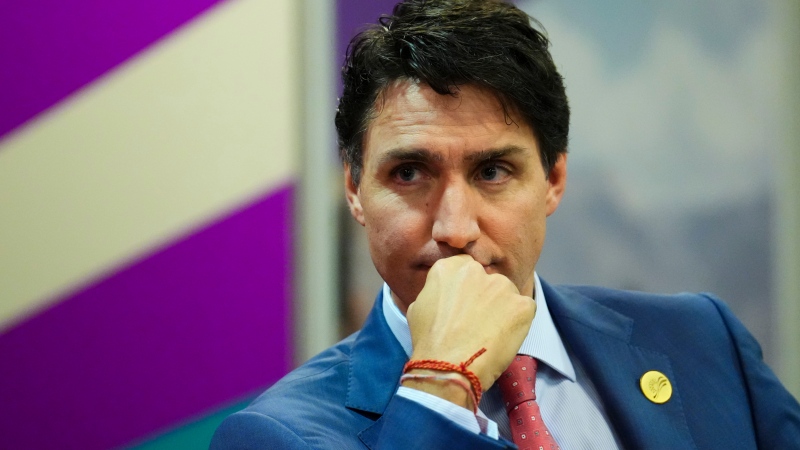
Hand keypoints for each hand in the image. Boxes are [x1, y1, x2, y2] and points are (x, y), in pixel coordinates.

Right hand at [402, 254, 535, 407]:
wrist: (447, 367)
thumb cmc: (429, 342)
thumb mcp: (418, 306)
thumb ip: (437, 291)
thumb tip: (444, 294)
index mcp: (449, 268)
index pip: (466, 269)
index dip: (468, 289)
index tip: (466, 305)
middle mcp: (476, 270)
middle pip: (489, 280)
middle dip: (486, 297)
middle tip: (478, 322)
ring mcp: (501, 286)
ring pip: (508, 294)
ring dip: (503, 309)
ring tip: (490, 334)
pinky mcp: (521, 304)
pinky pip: (525, 309)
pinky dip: (518, 323)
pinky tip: (503, 338)